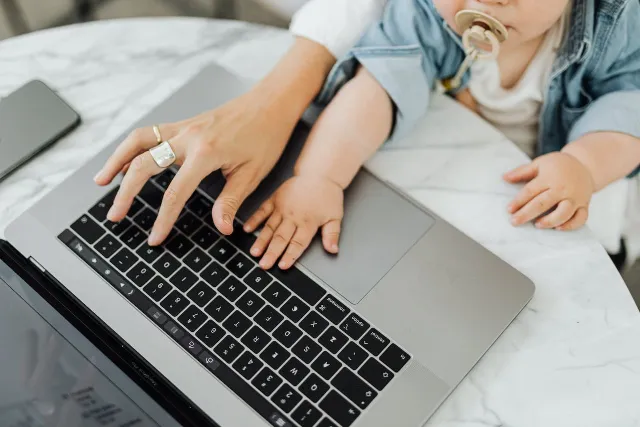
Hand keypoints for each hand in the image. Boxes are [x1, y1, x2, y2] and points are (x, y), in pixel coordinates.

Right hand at [94, 88, 295, 244]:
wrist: (271, 103)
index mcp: (205, 153)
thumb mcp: (252, 173)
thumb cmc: (266, 136)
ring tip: (101, 181)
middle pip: (143, 165)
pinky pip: (150, 133)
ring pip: (138, 141)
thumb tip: (222, 228)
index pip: (175, 192)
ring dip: (116, 161)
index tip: (154, 238)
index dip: (163, 219)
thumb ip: (231, 201)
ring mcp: (183, 127)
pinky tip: (127, 161)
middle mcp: (188, 137)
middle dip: (125, 193)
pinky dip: (132, 147)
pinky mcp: (184, 124)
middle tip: (115, 216)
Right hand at [243, 175, 343, 269]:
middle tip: (264, 265)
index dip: (290, 255)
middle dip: (272, 253)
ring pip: (270, 227)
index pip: (298, 243)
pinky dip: (254, 220)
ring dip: (261, 241)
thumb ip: (332, 235)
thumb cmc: (328, 195)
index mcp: (308, 222)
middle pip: (281, 238)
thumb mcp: (335, 216)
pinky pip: (262, 210)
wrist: (319, 174)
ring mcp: (282, 207)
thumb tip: (333, 250)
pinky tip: (247, 229)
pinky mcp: (275, 199)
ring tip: (254, 252)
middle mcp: (293, 216)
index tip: (282, 266)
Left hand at [504, 152, 594, 230]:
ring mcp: (575, 198)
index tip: (509, 209)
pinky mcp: (584, 205)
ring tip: (537, 225)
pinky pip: (581, 218)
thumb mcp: (539, 163)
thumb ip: (522, 172)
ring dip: (550, 221)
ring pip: (563, 213)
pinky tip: (558, 228)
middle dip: (527, 214)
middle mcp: (563, 189)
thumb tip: (504, 177)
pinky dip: (571, 225)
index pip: (531, 191)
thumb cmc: (557, 165)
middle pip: (543, 203)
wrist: (585, 165)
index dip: (519, 201)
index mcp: (549, 178)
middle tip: (514, 222)